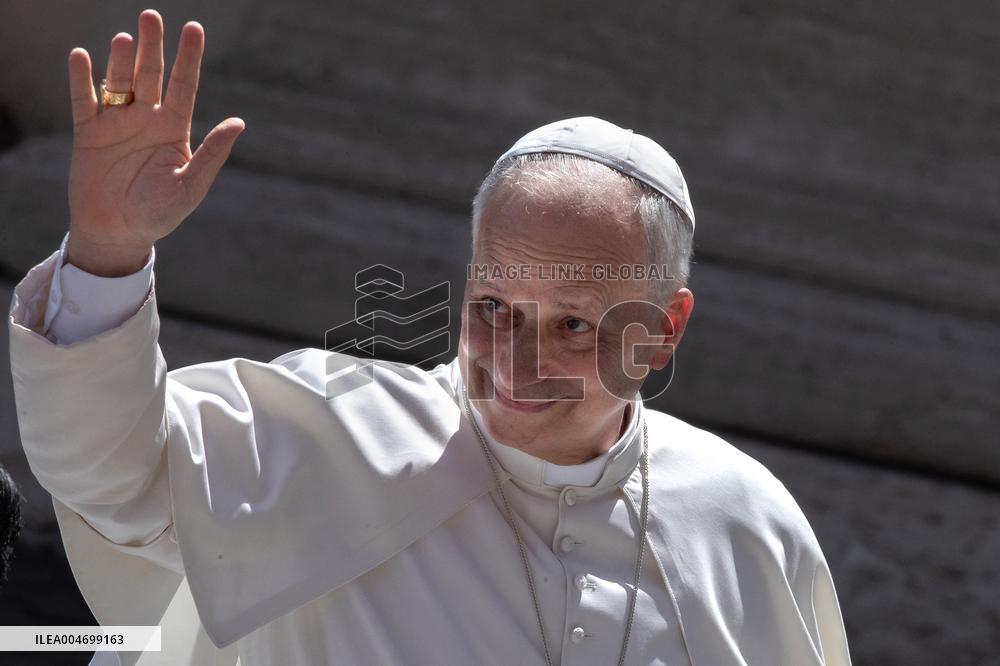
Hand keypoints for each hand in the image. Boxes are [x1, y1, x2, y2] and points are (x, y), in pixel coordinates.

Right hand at [65, 9, 243, 275]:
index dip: (189, 57)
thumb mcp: (191, 185)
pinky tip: (82, 57)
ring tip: (126, 40)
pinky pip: (83, 100)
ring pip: (119, 82)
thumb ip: (212, 153)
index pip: (184, 85)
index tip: (193, 28)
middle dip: (152, 46)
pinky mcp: (88, 133)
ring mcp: (117, 123)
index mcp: (174, 129)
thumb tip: (239, 122)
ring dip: (121, 60)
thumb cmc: (159, 213)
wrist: (118, 233)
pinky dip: (82, 79)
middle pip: (151, 74)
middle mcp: (146, 119)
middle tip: (151, 16)